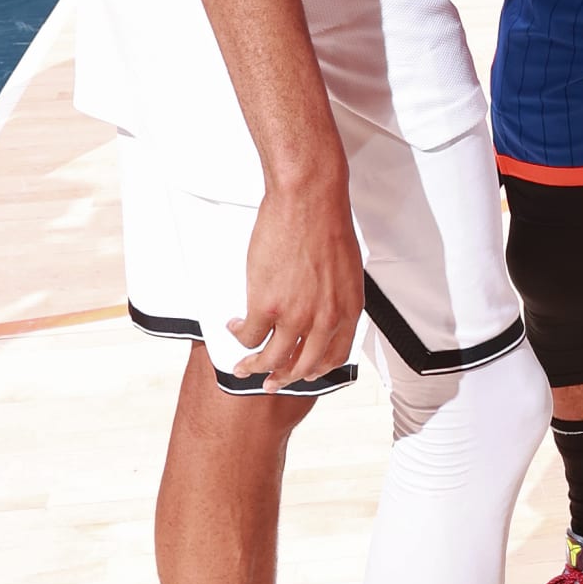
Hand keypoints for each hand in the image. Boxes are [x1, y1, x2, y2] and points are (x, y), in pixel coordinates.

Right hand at [229, 157, 364, 392]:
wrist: (309, 201)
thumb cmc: (327, 224)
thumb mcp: (346, 270)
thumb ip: (336, 297)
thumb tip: (322, 310)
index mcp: (348, 310)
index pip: (334, 357)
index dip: (315, 369)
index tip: (303, 373)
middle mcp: (325, 320)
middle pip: (302, 365)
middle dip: (283, 378)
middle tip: (269, 383)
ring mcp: (296, 316)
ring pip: (272, 359)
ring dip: (255, 368)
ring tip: (242, 368)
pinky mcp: (267, 305)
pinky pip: (249, 335)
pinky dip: (239, 336)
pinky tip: (234, 327)